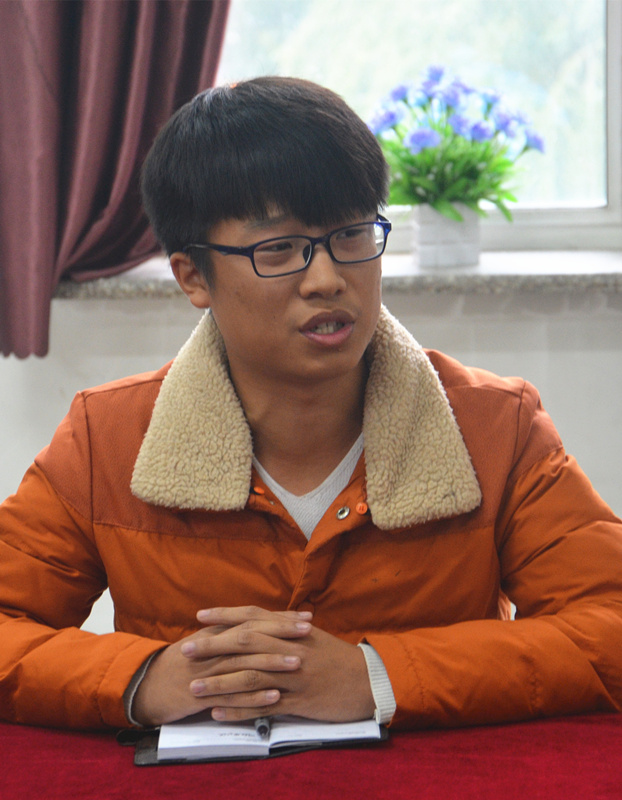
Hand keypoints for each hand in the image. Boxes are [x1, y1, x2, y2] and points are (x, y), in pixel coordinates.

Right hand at [132, 607, 310, 726]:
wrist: (149, 687)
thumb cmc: (185, 665)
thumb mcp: (208, 643)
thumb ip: (233, 634)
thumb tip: (266, 627)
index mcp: (218, 633)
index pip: (254, 620)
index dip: (280, 619)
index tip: (305, 618)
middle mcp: (214, 648)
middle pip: (251, 636)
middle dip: (280, 633)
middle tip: (308, 631)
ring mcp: (208, 671)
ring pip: (243, 665)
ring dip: (271, 663)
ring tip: (297, 663)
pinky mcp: (202, 695)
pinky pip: (231, 696)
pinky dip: (254, 698)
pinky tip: (274, 698)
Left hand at [185, 607, 375, 723]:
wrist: (368, 681)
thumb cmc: (337, 658)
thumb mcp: (312, 636)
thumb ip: (285, 626)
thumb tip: (260, 617)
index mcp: (293, 630)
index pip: (254, 616)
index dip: (226, 615)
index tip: (200, 615)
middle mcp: (291, 649)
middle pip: (246, 643)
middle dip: (213, 646)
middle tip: (186, 649)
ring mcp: (294, 676)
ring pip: (251, 676)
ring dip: (220, 681)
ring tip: (194, 686)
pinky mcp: (299, 702)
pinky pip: (264, 706)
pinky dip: (239, 709)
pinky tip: (218, 712)